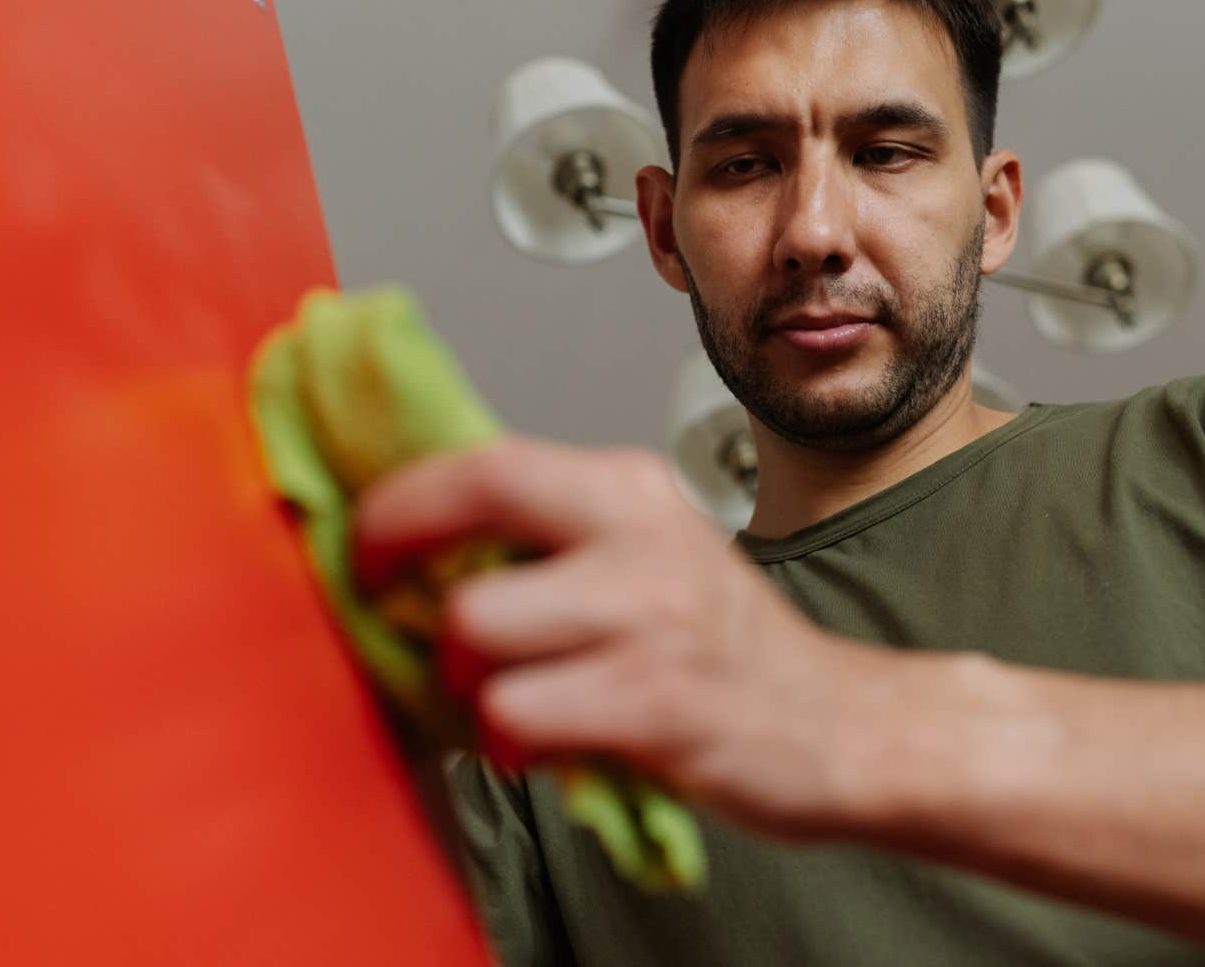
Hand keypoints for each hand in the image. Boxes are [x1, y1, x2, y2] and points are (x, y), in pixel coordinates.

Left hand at [353, 434, 884, 837]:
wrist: (840, 725)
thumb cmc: (726, 652)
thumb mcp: (649, 559)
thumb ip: (554, 542)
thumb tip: (423, 546)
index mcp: (632, 490)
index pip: (488, 458)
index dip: (399, 496)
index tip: (364, 539)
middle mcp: (642, 534)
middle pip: (476, 496)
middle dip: (398, 553)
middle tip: (391, 604)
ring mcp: (651, 615)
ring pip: (475, 624)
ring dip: (459, 678)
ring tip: (497, 700)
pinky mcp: (655, 699)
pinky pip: (516, 712)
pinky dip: (505, 741)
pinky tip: (537, 746)